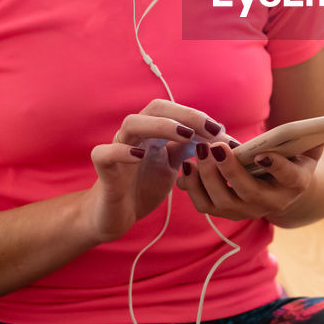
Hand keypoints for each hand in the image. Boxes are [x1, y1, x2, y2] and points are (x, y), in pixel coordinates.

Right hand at [81, 99, 230, 243]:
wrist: (116, 215)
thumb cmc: (144, 186)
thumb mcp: (173, 166)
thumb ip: (189, 149)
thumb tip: (220, 136)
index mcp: (152, 132)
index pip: (174, 110)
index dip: (197, 116)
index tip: (221, 131)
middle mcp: (135, 134)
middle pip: (155, 108)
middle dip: (185, 114)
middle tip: (210, 129)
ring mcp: (117, 148)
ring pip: (132, 123)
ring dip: (161, 126)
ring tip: (185, 136)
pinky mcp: (103, 169)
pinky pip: (104, 153)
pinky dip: (122, 151)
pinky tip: (140, 156)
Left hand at [177, 139, 323, 221]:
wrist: (282, 187)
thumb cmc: (294, 159)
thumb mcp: (306, 148)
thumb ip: (310, 138)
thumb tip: (315, 127)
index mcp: (295, 184)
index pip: (288, 177)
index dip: (276, 166)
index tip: (262, 154)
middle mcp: (272, 203)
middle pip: (249, 192)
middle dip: (230, 170)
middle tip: (215, 147)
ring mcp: (247, 211)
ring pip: (223, 201)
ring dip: (208, 177)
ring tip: (199, 152)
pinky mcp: (226, 212)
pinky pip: (206, 205)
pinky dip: (193, 188)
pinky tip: (187, 166)